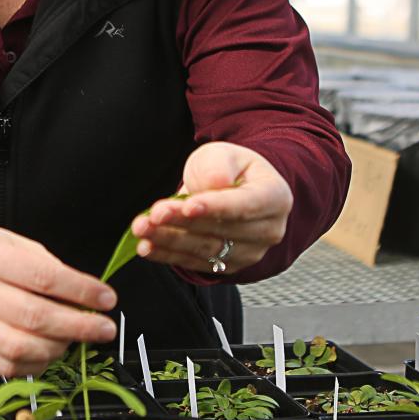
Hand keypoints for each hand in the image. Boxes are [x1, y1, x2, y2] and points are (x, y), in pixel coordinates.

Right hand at [0, 226, 117, 375]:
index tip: (107, 298)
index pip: (43, 277)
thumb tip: (85, 297)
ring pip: (22, 348)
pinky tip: (50, 352)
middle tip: (106, 328)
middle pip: (35, 317)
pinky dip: (38, 365)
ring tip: (75, 338)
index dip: (81, 290)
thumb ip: (47, 267)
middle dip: (79, 326)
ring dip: (59, 347)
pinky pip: (8, 367)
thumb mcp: (13, 243)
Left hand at [130, 142, 292, 274]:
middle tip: (154, 214)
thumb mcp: (224, 154)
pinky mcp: (227, 265)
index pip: (244, 205)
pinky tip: (147, 247)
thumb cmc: (230, 168)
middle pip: (221, 230)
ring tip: (143, 229)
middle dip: (182, 222)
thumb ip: (220, 166)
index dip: (215, 207)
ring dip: (169, 240)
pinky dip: (167, 255)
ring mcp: (249, 252)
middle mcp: (268, 230)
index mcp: (275, 197)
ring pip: (205, 249)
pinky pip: (194, 263)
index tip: (187, 206)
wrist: (232, 187)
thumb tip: (217, 183)